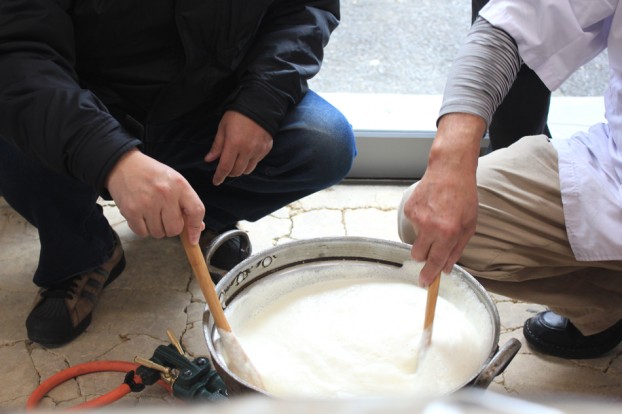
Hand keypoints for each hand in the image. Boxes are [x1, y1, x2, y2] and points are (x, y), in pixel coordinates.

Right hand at [105, 149, 205, 243]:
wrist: (123, 165)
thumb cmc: (152, 174)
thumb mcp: (174, 181)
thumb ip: (187, 203)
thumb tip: (198, 228)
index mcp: (179, 185)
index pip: (196, 211)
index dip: (196, 228)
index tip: (193, 239)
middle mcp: (165, 194)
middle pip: (175, 229)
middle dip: (171, 229)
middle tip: (165, 218)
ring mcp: (147, 203)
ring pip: (158, 234)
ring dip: (156, 228)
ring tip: (151, 213)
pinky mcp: (131, 211)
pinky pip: (143, 233)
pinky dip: (143, 229)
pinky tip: (141, 215)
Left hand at [204, 110, 272, 185]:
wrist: (260, 105)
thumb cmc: (237, 115)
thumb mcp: (223, 128)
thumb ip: (217, 146)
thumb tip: (209, 160)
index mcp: (234, 144)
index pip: (225, 167)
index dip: (219, 176)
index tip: (216, 182)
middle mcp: (247, 150)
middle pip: (236, 171)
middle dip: (229, 173)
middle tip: (225, 168)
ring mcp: (258, 150)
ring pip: (247, 170)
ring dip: (240, 169)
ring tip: (236, 162)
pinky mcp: (266, 149)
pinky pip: (256, 162)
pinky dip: (249, 162)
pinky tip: (246, 155)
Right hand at [403, 113, 484, 284]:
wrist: (449, 171)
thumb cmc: (463, 197)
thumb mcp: (470, 226)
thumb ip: (457, 249)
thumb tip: (446, 268)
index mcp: (448, 233)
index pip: (435, 262)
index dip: (429, 276)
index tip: (424, 284)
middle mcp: (431, 227)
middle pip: (418, 255)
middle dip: (425, 255)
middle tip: (434, 245)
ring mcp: (417, 218)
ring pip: (416, 239)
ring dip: (425, 235)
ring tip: (437, 218)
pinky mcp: (409, 209)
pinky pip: (413, 223)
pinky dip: (421, 219)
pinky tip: (431, 207)